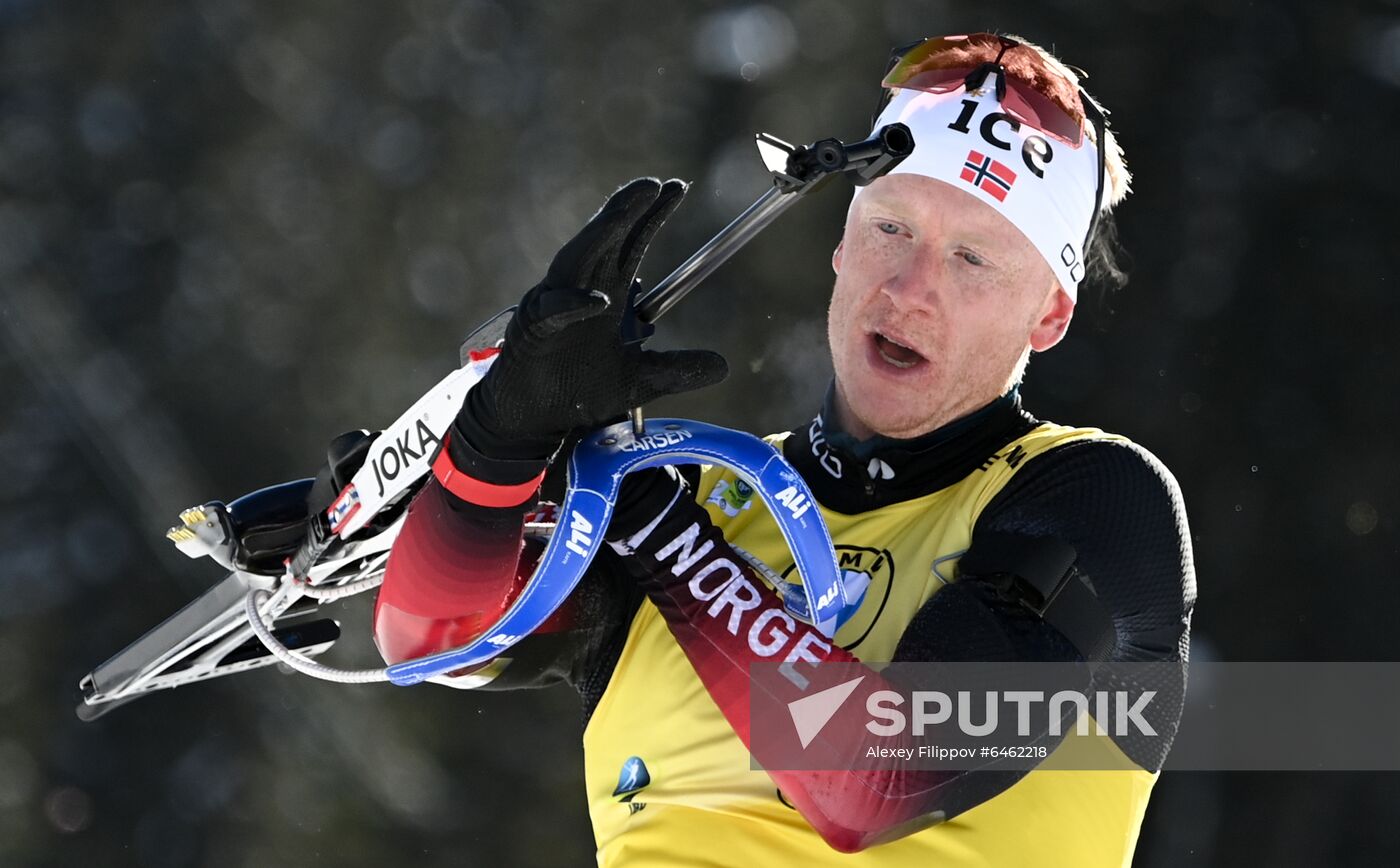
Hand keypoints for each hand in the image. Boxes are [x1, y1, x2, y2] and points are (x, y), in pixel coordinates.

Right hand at [459, 178, 727, 460]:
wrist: (536, 421)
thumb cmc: (579, 392)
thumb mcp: (641, 381)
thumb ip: (677, 370)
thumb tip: (723, 366)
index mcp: (605, 294)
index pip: (630, 245)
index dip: (651, 216)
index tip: (676, 187)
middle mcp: (579, 291)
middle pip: (605, 241)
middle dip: (627, 210)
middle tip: (654, 185)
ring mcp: (553, 307)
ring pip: (576, 261)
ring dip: (601, 234)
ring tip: (626, 210)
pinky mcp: (533, 332)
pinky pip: (554, 312)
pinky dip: (575, 304)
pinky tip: (601, 301)